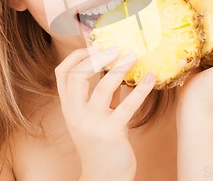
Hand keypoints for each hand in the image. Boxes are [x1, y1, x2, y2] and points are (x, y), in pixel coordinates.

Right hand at [55, 47, 155, 180]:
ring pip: (102, 88)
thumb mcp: (94, 116)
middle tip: (116, 48)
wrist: (103, 177)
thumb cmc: (101, 143)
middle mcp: (75, 114)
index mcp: (69, 107)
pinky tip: (151, 78)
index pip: (62, 74)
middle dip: (97, 58)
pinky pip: (127, 106)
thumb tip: (112, 66)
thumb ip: (100, 93)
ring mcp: (91, 124)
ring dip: (120, 68)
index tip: (94, 45)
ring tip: (134, 55)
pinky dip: (140, 89)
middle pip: (77, 77)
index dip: (77, 56)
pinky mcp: (111, 133)